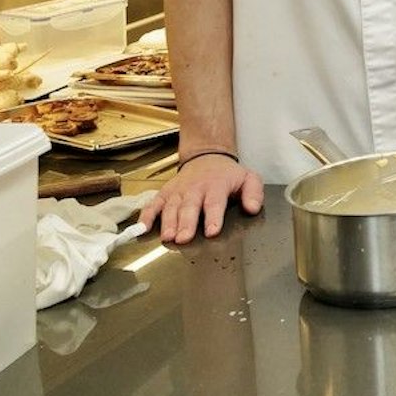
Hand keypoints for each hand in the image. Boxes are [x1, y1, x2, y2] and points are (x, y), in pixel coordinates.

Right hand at [140, 153, 263, 243]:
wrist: (206, 156)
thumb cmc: (227, 174)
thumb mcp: (248, 178)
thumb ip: (254, 193)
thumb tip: (253, 208)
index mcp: (216, 186)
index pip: (215, 203)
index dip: (213, 217)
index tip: (212, 231)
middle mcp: (195, 189)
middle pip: (189, 207)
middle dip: (186, 223)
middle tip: (183, 238)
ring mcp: (178, 191)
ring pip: (171, 207)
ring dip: (168, 222)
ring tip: (167, 237)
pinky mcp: (165, 194)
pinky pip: (153, 204)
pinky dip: (146, 215)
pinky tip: (142, 228)